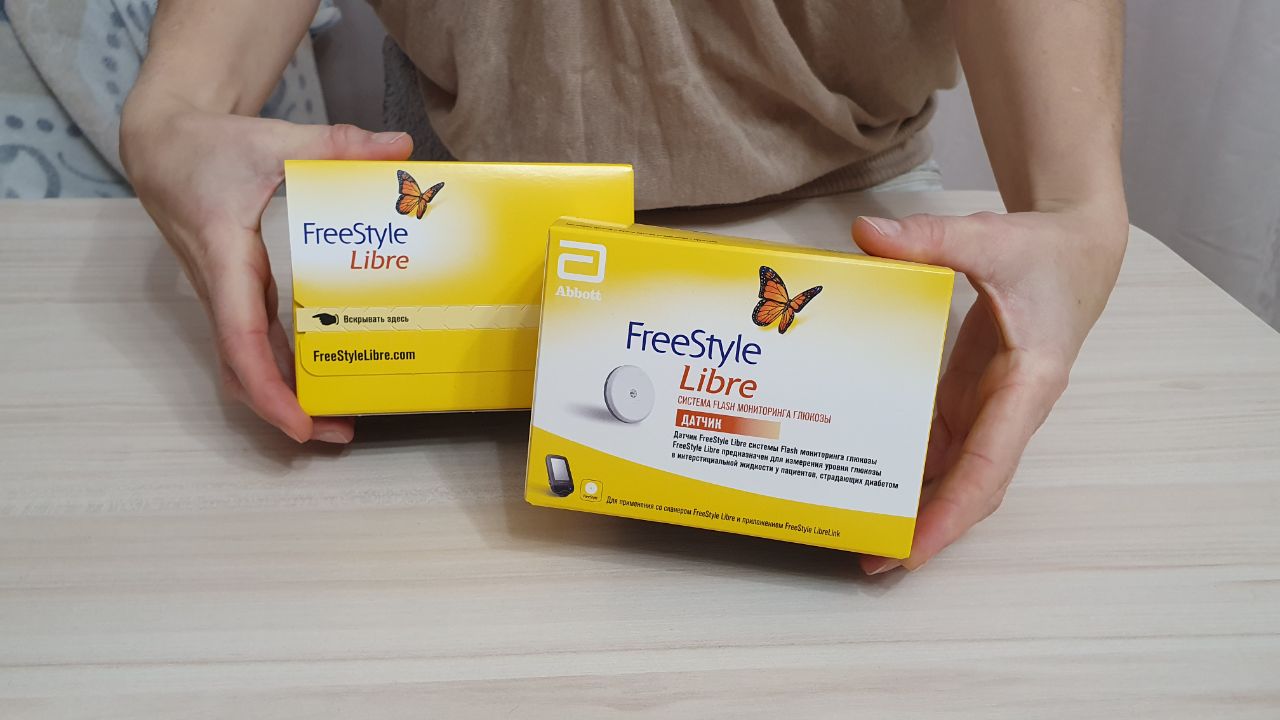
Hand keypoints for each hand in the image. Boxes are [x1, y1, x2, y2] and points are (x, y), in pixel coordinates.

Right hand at [120, 95, 412, 442]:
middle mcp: (222, 290)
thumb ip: (335, 143)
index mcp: (226, 260)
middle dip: (285, 411)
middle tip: (339, 432)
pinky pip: (253, 345)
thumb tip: (400, 147)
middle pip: (243, 370)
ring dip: (284, 397)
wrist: (160, 147)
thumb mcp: (271, 139)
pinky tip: (320, 377)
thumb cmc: (207, 148)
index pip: (240, 340)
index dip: (268, 389)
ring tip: (337, 420)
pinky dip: (281, 370)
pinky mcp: (236, 294)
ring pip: (245, 364)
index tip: (297, 422)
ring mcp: (228, 296)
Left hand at [851, 203, 1126, 572]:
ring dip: (916, 504)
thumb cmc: (1044, 251)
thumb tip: (868, 235)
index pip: (989, 465)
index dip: (952, 512)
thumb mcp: (990, 239)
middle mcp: (1009, 410)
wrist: (1079, 249)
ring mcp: (990, 407)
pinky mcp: (972, 395)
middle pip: (970, 486)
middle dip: (926, 528)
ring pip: (956, 472)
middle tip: (870, 558)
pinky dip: (911, 465)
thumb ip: (931, 238)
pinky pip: (943, 444)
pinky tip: (872, 477)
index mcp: (1026, 385)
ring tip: (863, 531)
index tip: (914, 549)